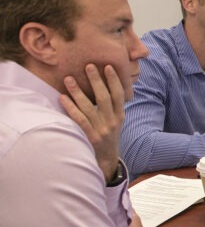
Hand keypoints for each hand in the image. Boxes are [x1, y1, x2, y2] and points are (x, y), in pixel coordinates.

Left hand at [59, 63, 124, 180]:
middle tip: (88, 66)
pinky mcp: (91, 137)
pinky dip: (70, 107)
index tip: (107, 67)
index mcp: (120, 116)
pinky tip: (63, 97)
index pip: (119, 95)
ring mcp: (101, 129)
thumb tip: (109, 86)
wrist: (107, 160)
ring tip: (69, 79)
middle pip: (105, 98)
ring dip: (78, 92)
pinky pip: (79, 119)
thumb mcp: (116, 122)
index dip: (114, 80)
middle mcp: (112, 121)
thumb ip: (113, 107)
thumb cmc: (108, 137)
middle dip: (97, 81)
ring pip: (89, 107)